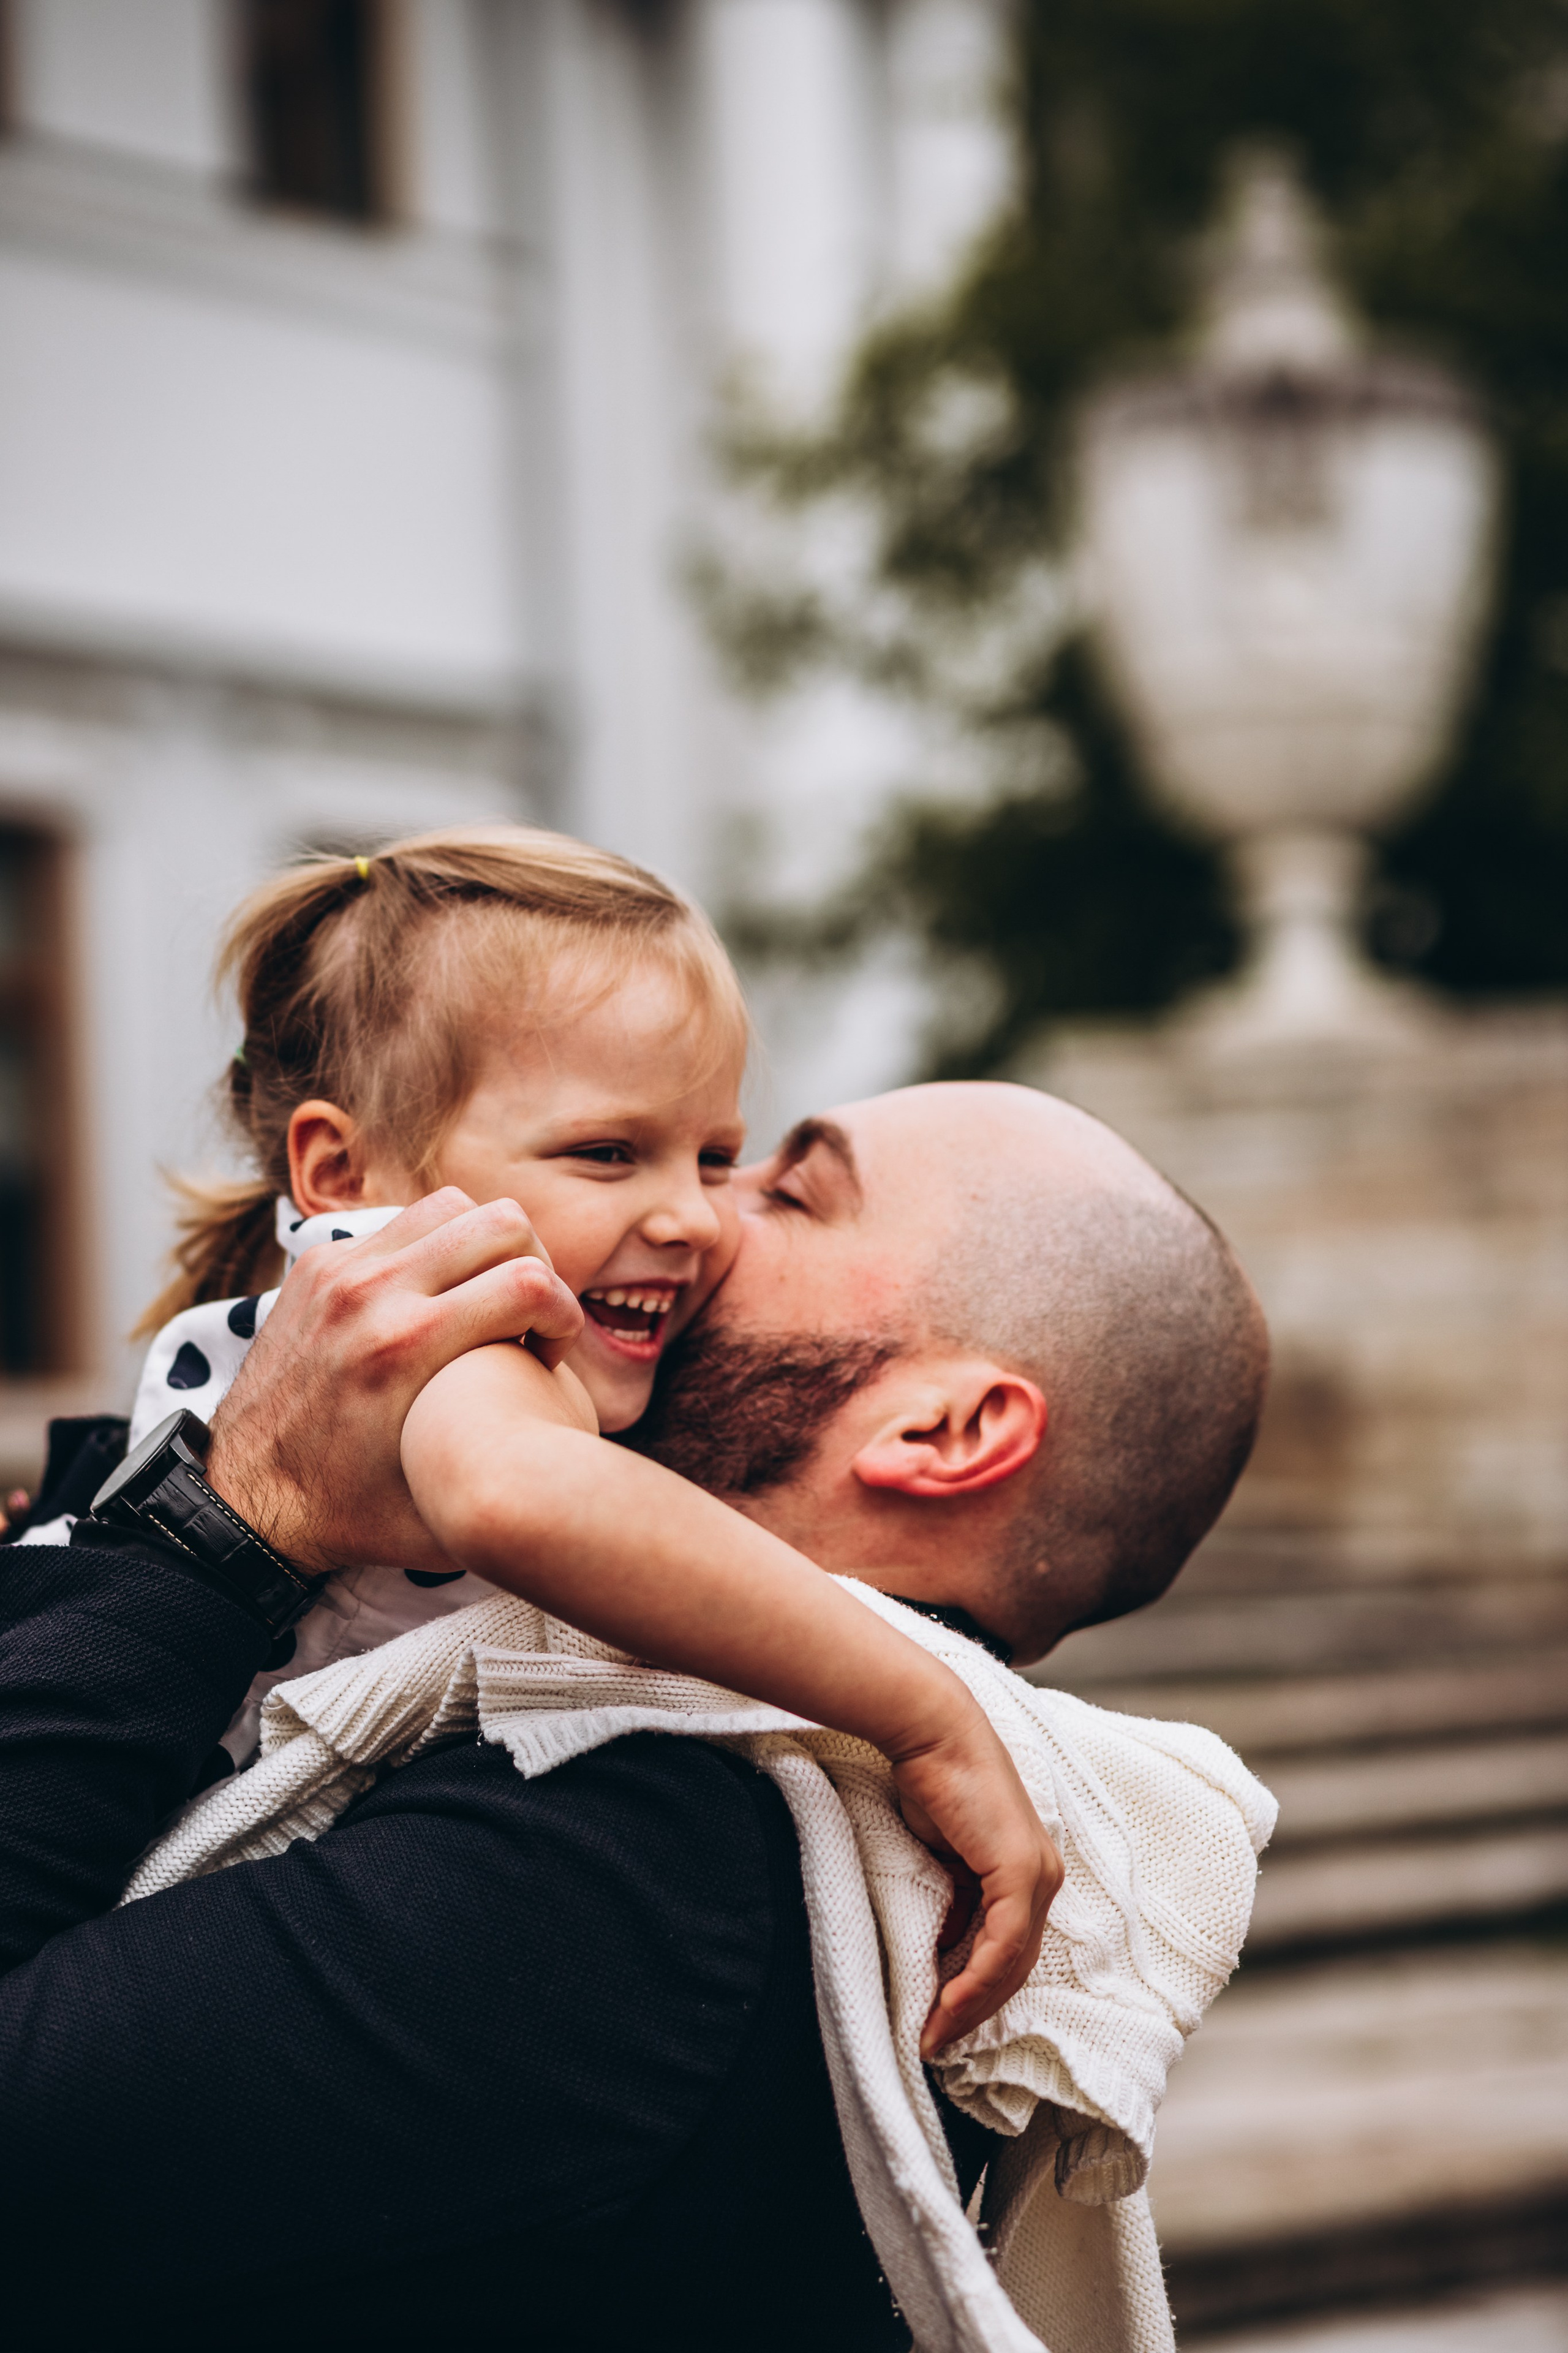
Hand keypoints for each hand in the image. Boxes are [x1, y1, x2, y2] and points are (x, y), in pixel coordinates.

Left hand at [205, 1190, 582, 1575]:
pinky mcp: (318, 1265)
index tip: (552, 1354)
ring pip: (453, 1205)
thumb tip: (575, 1461)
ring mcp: (340, 1270)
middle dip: (539, 1267)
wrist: (244, 1498)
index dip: (567, 1316)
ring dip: (487, 1246)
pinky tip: (437, 1298)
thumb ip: (514, 1481)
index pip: (532, 1284)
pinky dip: (435, 1249)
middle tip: (530, 1318)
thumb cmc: (352, 1514)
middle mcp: (374, 1293)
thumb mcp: (444, 1515)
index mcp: (409, 1348)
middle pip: (503, 1222)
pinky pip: (402, 1223)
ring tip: (487, 1299)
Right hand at [887, 1701, 1062, 2059]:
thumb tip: (938, 1947)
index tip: (941, 2021)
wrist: (933, 1732)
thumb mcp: (943, 1856)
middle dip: (975, 2011)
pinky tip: (945, 2005)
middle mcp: (1044, 1877)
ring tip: (934, 2036)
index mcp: (1029, 1872)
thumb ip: (952, 1899)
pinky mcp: (1021, 1873)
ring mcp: (1037, 1875)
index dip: (978, 1992)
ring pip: (1012, 1965)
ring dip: (970, 2007)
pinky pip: (1002, 1946)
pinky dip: (974, 1982)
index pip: (1011, 1950)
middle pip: (1016, 1968)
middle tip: (935, 2042)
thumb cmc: (932, 1782)